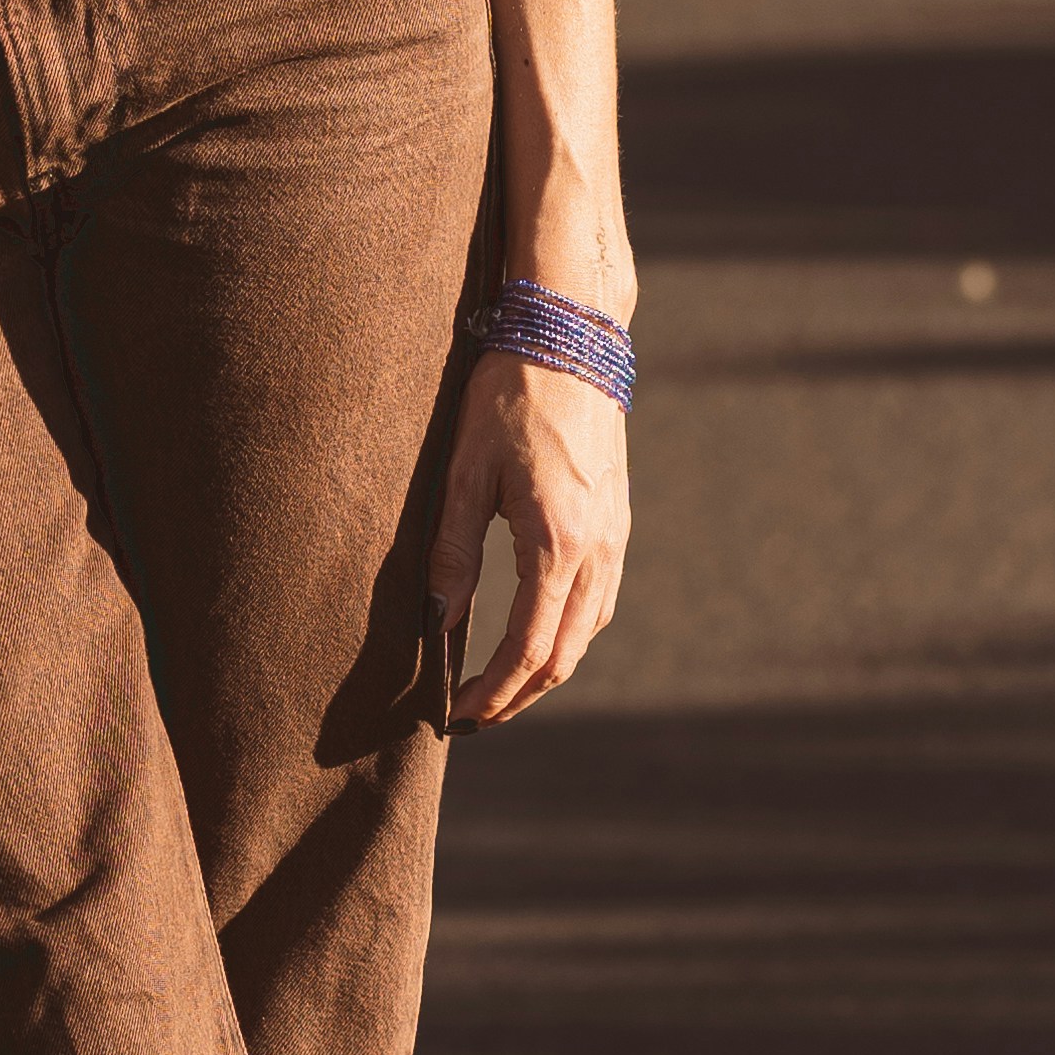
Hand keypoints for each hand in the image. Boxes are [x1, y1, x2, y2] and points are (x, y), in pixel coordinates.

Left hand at [430, 343, 628, 725]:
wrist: (572, 338)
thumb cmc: (509, 395)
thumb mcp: (465, 472)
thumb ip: (453, 551)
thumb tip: (438, 619)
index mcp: (557, 542)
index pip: (527, 647)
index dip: (493, 691)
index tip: (458, 714)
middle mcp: (598, 548)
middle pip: (565, 654)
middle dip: (520, 695)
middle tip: (475, 716)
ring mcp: (615, 535)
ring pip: (588, 630)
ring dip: (547, 669)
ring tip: (502, 686)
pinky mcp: (617, 519)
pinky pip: (599, 599)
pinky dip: (570, 632)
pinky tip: (540, 633)